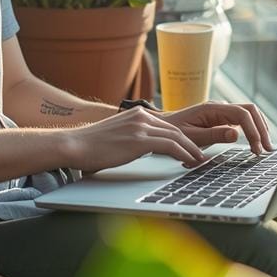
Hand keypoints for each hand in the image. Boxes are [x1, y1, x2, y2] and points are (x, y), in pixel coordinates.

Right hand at [66, 105, 205, 172]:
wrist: (74, 145)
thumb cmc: (91, 146)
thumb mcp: (117, 135)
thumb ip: (131, 137)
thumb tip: (139, 149)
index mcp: (137, 114)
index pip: (167, 126)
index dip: (182, 139)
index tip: (191, 149)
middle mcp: (141, 116)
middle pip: (175, 130)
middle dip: (191, 144)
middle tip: (202, 155)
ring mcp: (140, 126)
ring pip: (176, 137)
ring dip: (191, 150)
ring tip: (200, 161)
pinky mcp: (139, 139)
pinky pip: (169, 145)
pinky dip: (183, 154)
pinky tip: (188, 162)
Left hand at [165, 100, 273, 154]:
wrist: (163, 129)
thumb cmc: (174, 133)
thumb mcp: (191, 137)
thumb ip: (214, 135)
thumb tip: (236, 133)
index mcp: (212, 108)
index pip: (242, 114)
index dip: (253, 131)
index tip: (256, 148)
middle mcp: (220, 107)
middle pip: (251, 110)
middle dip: (262, 129)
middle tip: (267, 149)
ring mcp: (222, 112)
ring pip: (249, 114)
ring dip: (260, 129)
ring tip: (266, 148)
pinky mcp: (222, 119)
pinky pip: (243, 120)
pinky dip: (253, 129)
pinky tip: (257, 142)